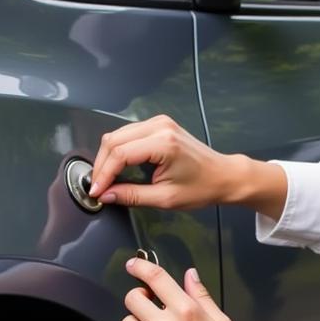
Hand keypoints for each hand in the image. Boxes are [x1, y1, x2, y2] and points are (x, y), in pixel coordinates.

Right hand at [89, 115, 236, 209]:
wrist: (223, 175)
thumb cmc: (202, 187)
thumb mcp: (165, 198)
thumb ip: (132, 195)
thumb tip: (106, 195)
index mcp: (164, 144)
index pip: (120, 154)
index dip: (103, 174)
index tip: (96, 191)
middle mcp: (160, 127)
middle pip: (114, 140)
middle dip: (101, 165)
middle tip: (98, 187)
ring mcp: (159, 122)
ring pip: (118, 134)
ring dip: (107, 157)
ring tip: (105, 179)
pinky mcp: (159, 124)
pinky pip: (128, 133)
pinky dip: (118, 150)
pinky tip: (117, 167)